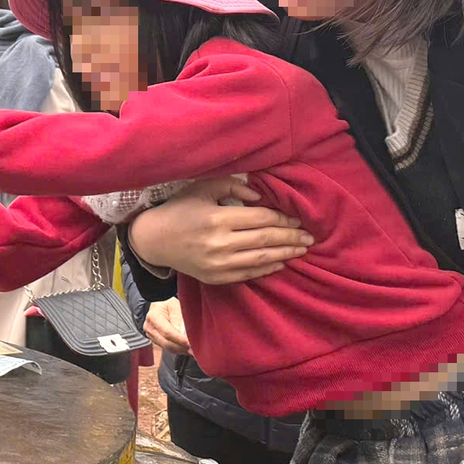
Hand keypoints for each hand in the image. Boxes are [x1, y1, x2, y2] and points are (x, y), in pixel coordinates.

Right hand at [127, 178, 313, 284]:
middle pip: (266, 239)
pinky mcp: (215, 277)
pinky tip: (280, 262)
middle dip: (291, 237)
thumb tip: (259, 196)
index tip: (297, 218)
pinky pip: (249, 273)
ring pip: (262, 258)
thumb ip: (231, 185)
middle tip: (309, 236)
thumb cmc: (179, 210)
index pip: (261, 219)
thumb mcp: (200, 188)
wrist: (154, 240)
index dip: (282, 219)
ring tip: (302, 249)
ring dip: (286, 254)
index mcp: (217, 218)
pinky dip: (268, 268)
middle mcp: (219, 243)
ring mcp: (218, 263)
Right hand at [144, 300, 190, 355]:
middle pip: (166, 342)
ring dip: (181, 350)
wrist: (160, 305)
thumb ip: (179, 320)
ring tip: (192, 350)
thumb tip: (184, 334)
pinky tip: (186, 348)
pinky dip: (178, 349)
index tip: (190, 343)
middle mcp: (150, 328)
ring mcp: (151, 335)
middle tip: (194, 349)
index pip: (167, 332)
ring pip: (167, 347)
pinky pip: (167, 348)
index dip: (180, 339)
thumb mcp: (175, 306)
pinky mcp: (155, 341)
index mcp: (153, 317)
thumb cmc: (168, 305)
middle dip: (181, 347)